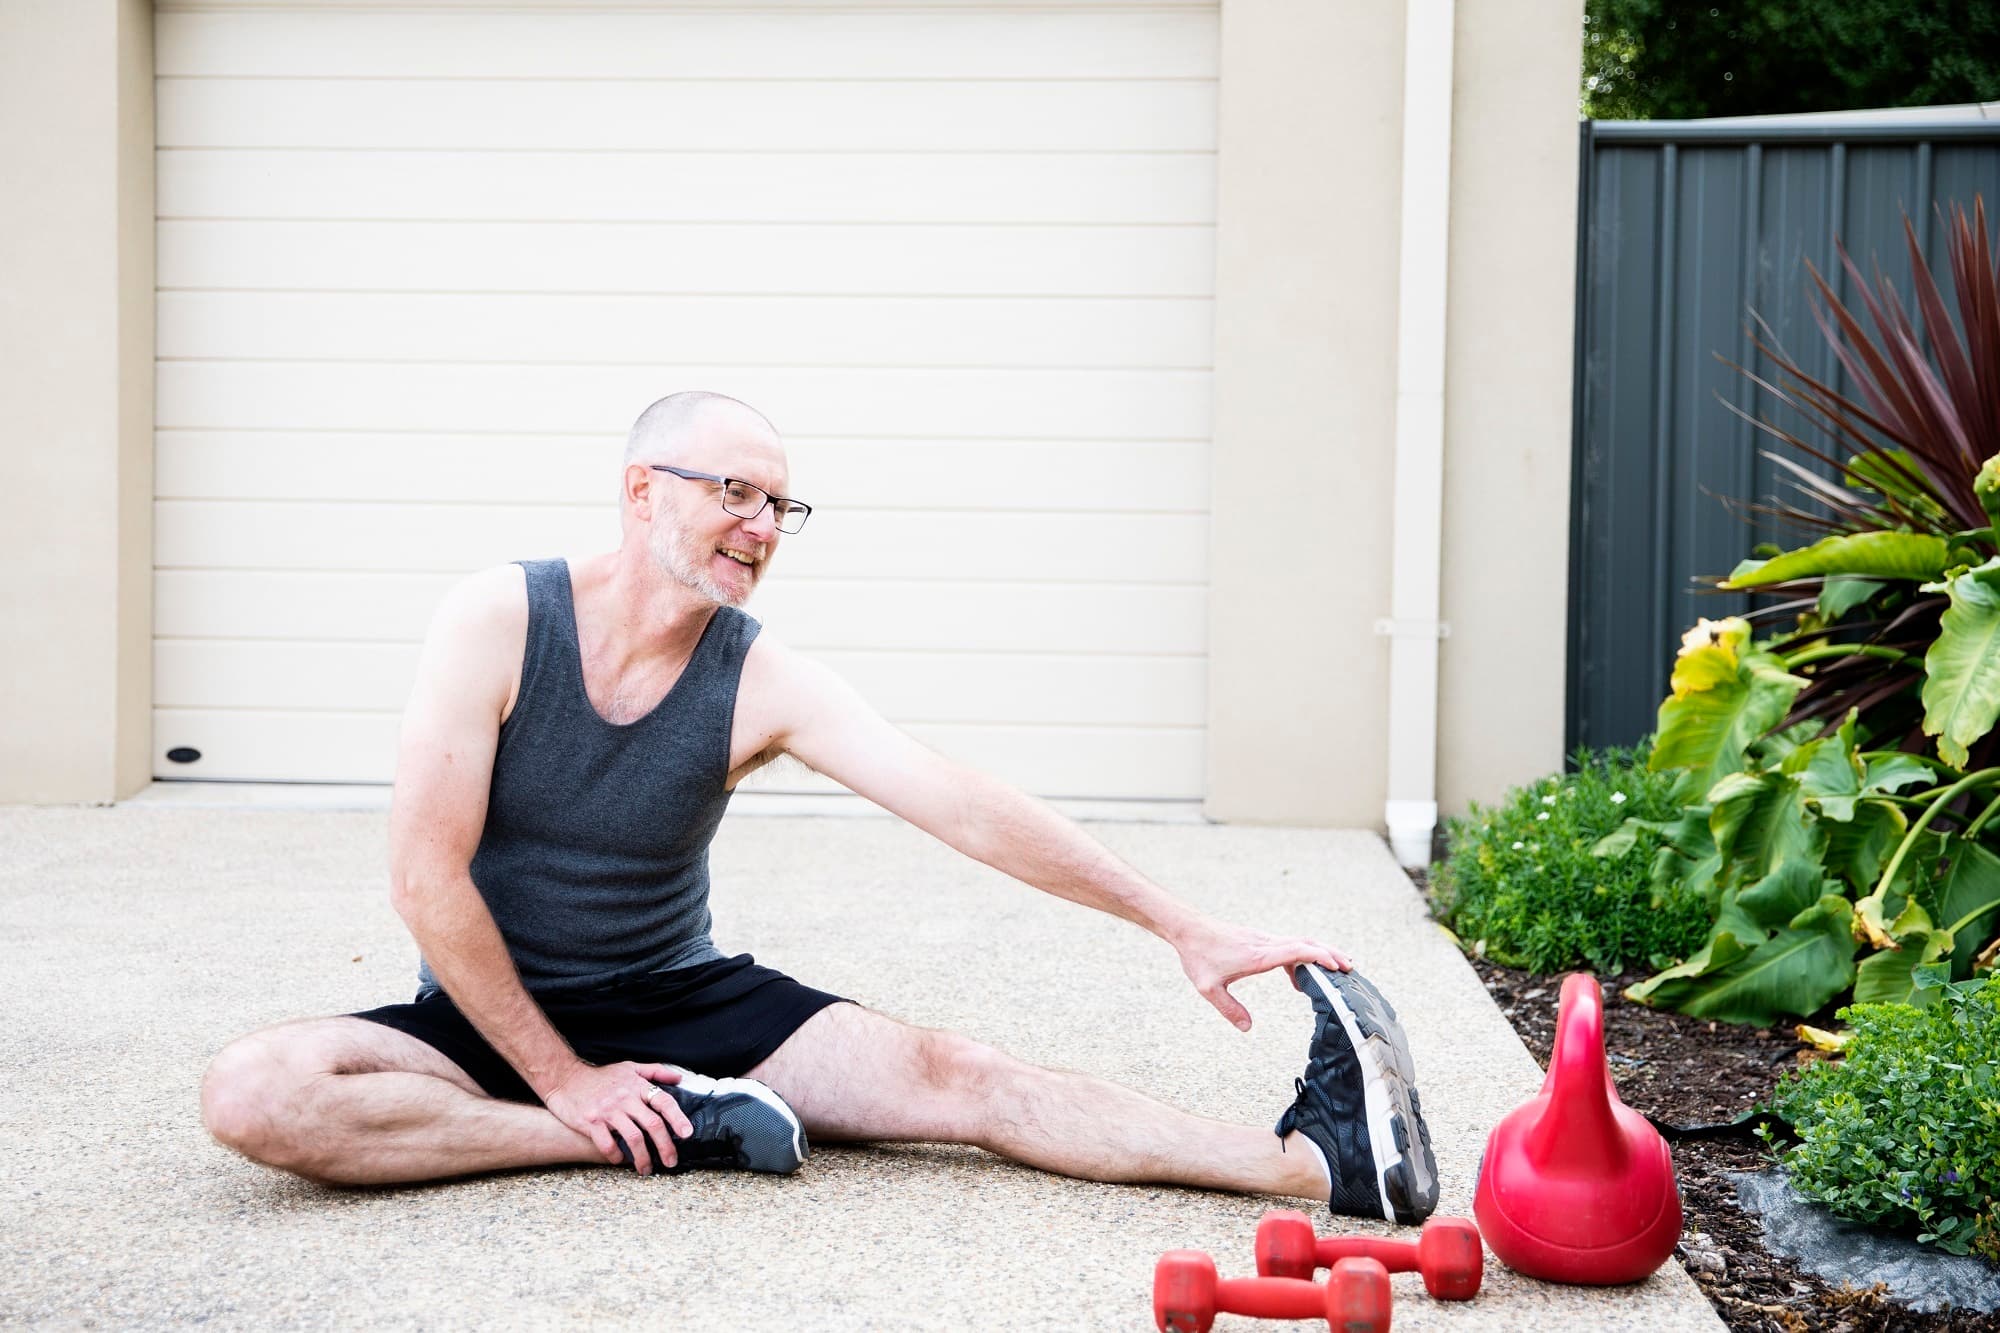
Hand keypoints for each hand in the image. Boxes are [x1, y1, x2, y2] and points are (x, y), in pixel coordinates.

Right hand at [542, 1062, 692, 1172]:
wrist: (565, 1078)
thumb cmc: (600, 1076)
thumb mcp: (629, 1067)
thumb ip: (655, 1071)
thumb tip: (679, 1078)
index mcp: (637, 1085)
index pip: (664, 1101)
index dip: (678, 1118)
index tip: (687, 1134)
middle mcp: (625, 1098)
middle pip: (652, 1125)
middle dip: (665, 1146)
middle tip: (671, 1162)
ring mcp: (608, 1111)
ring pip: (633, 1138)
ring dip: (643, 1158)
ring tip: (646, 1169)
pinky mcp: (591, 1122)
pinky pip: (608, 1145)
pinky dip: (616, 1156)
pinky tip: (621, 1161)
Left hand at [1173, 916, 1351, 1031]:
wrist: (1188, 929)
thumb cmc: (1198, 956)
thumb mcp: (1208, 988)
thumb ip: (1229, 1008)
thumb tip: (1248, 1028)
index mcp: (1258, 955)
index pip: (1297, 950)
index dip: (1319, 956)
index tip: (1337, 965)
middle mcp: (1265, 944)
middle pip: (1306, 943)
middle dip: (1330, 953)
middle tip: (1350, 966)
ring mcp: (1263, 940)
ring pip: (1299, 942)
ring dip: (1319, 952)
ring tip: (1335, 968)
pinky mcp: (1259, 940)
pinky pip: (1288, 945)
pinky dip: (1302, 955)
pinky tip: (1298, 976)